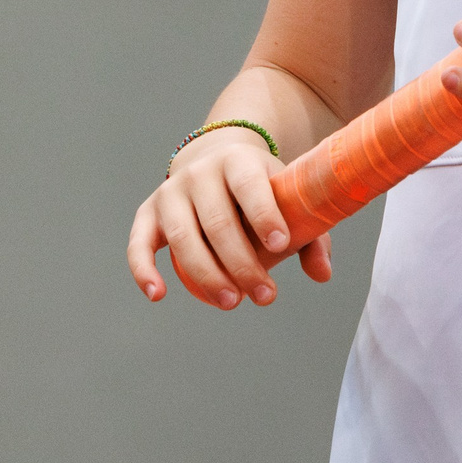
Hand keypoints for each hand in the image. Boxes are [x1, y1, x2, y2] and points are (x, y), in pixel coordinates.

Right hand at [127, 129, 332, 309]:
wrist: (216, 160)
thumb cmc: (260, 190)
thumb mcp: (286, 196)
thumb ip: (309, 234)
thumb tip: (322, 274)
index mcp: (238, 160)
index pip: (250, 186)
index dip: (265, 214)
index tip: (281, 246)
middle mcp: (200, 172)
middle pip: (218, 222)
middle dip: (242, 264)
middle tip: (266, 296)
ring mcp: (170, 191)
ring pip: (183, 237)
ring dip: (206, 275)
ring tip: (232, 302)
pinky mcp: (148, 213)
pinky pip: (139, 243)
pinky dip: (143, 269)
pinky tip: (158, 294)